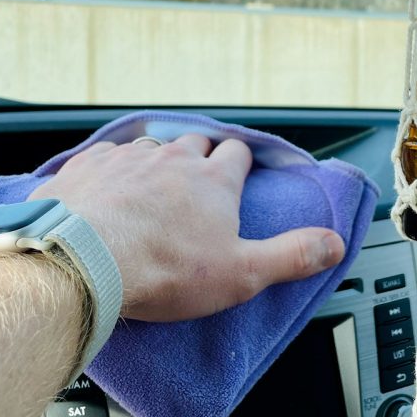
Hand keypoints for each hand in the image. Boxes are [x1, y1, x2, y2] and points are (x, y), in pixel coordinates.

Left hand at [29, 134, 345, 321]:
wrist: (82, 259)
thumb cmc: (161, 269)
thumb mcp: (240, 273)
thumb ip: (291, 255)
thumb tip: (334, 243)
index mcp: (213, 181)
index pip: (237, 155)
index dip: (239, 164)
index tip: (239, 174)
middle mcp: (172, 158)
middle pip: (195, 143)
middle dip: (200, 157)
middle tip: (198, 182)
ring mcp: (127, 158)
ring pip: (151, 146)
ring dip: (156, 161)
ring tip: (153, 187)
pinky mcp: (88, 166)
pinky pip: (106, 156)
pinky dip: (112, 169)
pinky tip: (108, 188)